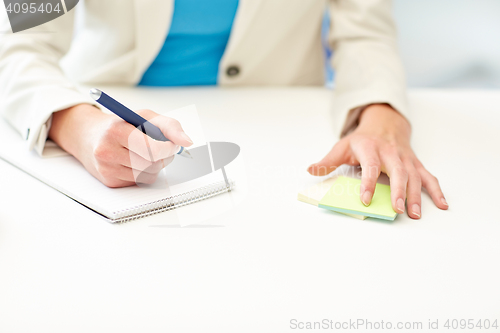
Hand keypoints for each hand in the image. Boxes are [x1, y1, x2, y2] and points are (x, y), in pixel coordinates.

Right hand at [49, 104, 192, 187]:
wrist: (88, 136)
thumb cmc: (122, 124)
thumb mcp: (144, 116)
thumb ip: (169, 125)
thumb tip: (187, 142)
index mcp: (116, 130)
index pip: (150, 148)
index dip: (168, 148)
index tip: (175, 145)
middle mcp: (107, 150)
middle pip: (152, 163)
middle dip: (164, 156)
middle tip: (162, 147)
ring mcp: (106, 168)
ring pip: (148, 175)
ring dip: (156, 165)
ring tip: (146, 153)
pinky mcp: (109, 182)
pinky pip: (140, 182)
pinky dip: (144, 173)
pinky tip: (135, 162)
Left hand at [307, 104, 447, 218]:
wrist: (385, 123)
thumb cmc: (362, 139)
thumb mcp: (342, 146)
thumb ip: (327, 161)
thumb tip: (310, 170)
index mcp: (371, 149)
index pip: (370, 166)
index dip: (368, 183)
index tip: (365, 199)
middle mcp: (391, 153)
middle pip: (398, 172)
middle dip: (398, 191)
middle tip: (397, 209)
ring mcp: (405, 159)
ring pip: (415, 177)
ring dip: (416, 196)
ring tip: (415, 214)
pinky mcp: (415, 164)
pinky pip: (428, 177)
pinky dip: (436, 191)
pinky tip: (442, 205)